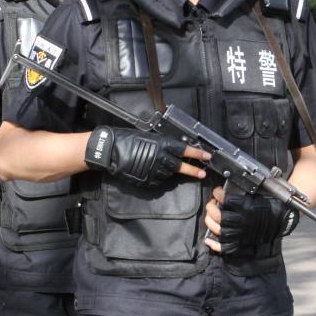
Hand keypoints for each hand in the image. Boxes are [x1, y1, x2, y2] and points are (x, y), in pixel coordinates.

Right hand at [84, 126, 209, 186]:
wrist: (108, 151)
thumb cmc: (125, 138)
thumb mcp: (146, 135)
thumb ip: (160, 142)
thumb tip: (170, 147)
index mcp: (162, 144)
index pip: (184, 150)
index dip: (197, 154)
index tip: (207, 156)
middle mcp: (160, 158)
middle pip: (181, 166)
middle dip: (193, 170)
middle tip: (202, 173)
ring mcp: (153, 171)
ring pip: (168, 173)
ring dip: (171, 171)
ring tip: (165, 166)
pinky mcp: (146, 180)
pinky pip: (157, 179)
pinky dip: (158, 176)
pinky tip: (152, 171)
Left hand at [204, 186, 297, 254]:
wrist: (283, 221)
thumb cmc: (271, 206)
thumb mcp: (258, 196)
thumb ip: (243, 193)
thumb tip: (230, 188)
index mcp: (246, 208)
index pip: (226, 199)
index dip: (219, 193)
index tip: (218, 191)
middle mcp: (241, 221)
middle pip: (219, 216)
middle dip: (211, 208)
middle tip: (212, 203)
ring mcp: (240, 233)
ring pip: (218, 229)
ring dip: (210, 222)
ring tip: (210, 216)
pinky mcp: (240, 242)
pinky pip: (224, 246)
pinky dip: (215, 244)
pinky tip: (208, 239)